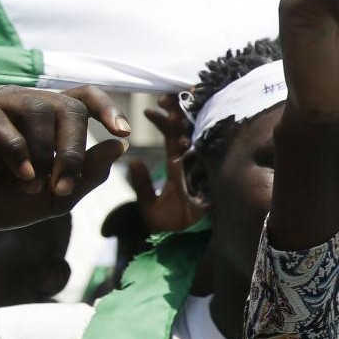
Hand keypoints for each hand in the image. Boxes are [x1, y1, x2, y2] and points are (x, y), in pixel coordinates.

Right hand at [0, 85, 128, 237]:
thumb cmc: (8, 200)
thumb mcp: (58, 195)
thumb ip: (89, 173)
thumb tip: (120, 145)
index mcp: (50, 118)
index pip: (85, 97)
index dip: (108, 108)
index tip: (123, 132)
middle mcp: (23, 104)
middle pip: (66, 106)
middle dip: (73, 150)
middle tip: (63, 187)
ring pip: (36, 109)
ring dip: (44, 153)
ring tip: (33, 185)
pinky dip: (16, 149)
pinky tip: (21, 175)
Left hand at [126, 100, 202, 233]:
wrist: (186, 242)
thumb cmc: (170, 225)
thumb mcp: (149, 205)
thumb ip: (140, 184)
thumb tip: (133, 161)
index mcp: (177, 164)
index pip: (170, 135)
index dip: (162, 119)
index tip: (151, 109)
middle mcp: (190, 162)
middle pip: (185, 129)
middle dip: (177, 111)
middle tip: (166, 96)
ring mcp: (200, 166)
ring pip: (194, 136)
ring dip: (184, 120)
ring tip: (172, 104)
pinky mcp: (205, 175)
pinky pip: (201, 153)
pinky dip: (192, 141)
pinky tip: (181, 132)